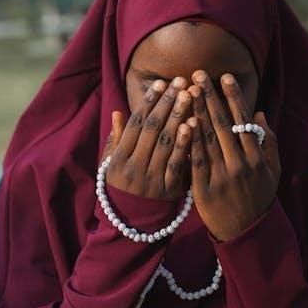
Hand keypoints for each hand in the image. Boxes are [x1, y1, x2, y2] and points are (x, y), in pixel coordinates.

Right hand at [101, 77, 191, 199]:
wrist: (132, 226)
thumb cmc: (124, 187)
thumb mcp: (113, 165)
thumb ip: (117, 139)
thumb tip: (118, 112)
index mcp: (119, 157)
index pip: (135, 123)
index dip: (147, 101)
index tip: (160, 83)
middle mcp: (133, 166)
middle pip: (151, 128)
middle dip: (166, 102)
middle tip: (180, 81)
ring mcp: (150, 178)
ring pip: (164, 142)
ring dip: (178, 116)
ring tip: (189, 95)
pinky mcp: (168, 190)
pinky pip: (177, 162)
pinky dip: (185, 143)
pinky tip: (193, 124)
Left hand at [187, 71, 279, 240]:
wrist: (247, 234)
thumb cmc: (259, 198)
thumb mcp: (273, 171)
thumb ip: (270, 142)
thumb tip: (259, 114)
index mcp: (257, 157)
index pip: (243, 120)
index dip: (234, 97)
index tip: (225, 76)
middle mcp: (241, 163)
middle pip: (222, 123)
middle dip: (210, 96)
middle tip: (198, 75)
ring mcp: (222, 176)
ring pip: (207, 137)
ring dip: (197, 111)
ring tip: (188, 90)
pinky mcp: (205, 188)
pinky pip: (196, 159)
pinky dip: (189, 140)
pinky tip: (183, 121)